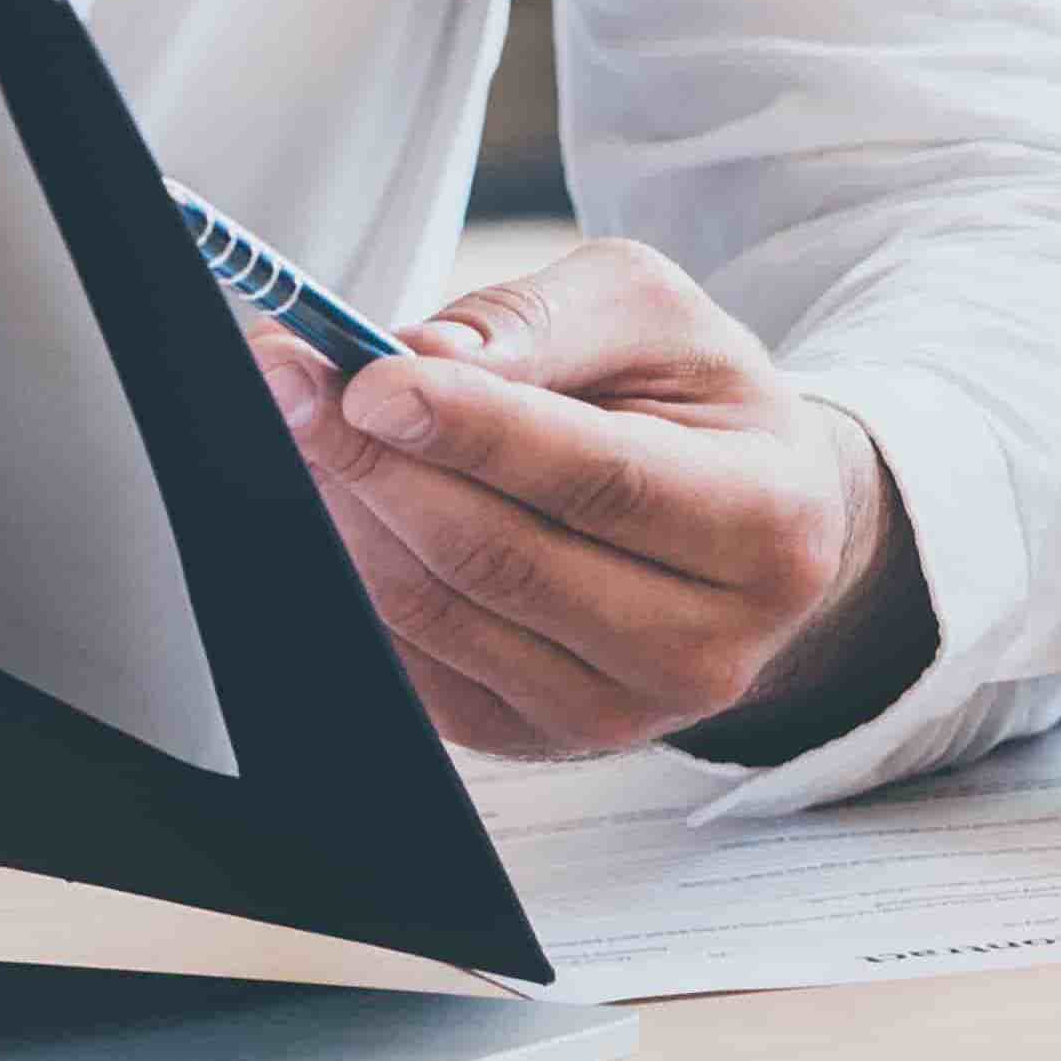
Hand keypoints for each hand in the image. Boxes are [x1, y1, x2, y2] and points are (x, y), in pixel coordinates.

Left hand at [270, 238, 926, 760]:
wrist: (753, 528)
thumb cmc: (704, 412)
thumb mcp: (658, 320)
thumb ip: (546, 321)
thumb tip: (421, 357)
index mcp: (767, 525)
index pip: (602, 482)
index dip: (475, 429)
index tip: (367, 377)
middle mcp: (707, 645)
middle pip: (507, 559)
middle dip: (379, 463)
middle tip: (293, 384)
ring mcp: (622, 712)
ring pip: (446, 615)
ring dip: (353, 518)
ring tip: (308, 430)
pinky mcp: (541, 740)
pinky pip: (418, 666)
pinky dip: (360, 579)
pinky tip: (341, 507)